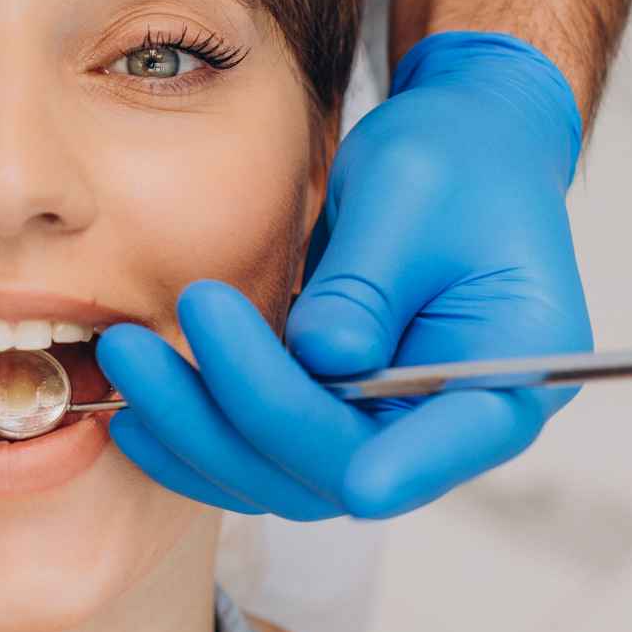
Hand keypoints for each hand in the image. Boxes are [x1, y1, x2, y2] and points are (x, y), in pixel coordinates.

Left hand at [98, 32, 591, 517]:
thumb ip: (369, 282)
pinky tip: (131, 409)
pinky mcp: (330, 421)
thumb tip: (324, 357)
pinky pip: (257, 456)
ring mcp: (386, 433)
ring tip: (120, 357)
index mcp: (511, 372)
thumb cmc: (454, 160)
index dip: (386, 461)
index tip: (300, 435)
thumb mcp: (413, 193)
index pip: (451, 440)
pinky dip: (193, 437)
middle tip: (137, 347)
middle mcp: (449, 424)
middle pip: (338, 469)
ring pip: (282, 477)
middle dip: (231, 415)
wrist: (457, 153)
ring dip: (192, 430)